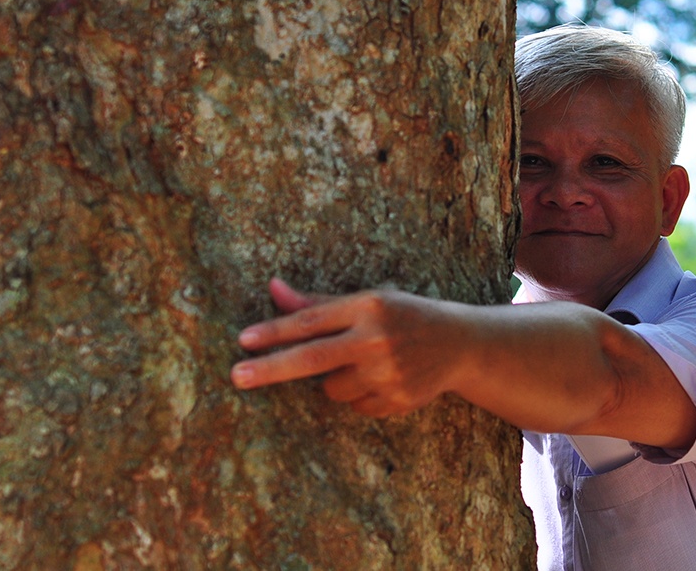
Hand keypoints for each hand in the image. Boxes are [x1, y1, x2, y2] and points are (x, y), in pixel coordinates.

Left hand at [231, 278, 463, 417]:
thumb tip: (272, 288)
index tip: (243, 341)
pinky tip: (383, 378)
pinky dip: (358, 396)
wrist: (459, 343)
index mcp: (367, 307)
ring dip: (332, 380)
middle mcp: (376, 339)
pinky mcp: (397, 400)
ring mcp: (388, 373)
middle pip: (311, 358)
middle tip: (236, 376)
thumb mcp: (366, 301)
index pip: (311, 321)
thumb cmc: (402, 315)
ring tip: (363, 363)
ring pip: (331, 388)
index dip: (274, 331)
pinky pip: (355, 406)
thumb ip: (317, 303)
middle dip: (270, 368)